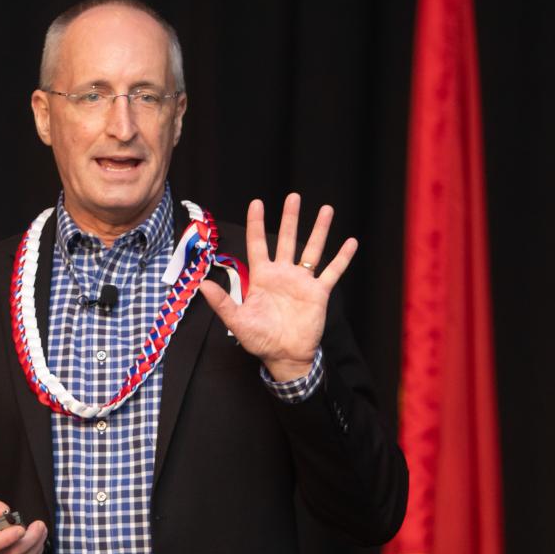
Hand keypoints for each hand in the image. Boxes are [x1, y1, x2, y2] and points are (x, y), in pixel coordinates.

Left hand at [199, 193, 356, 381]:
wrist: (284, 356)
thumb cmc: (259, 340)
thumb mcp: (238, 321)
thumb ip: (222, 302)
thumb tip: (203, 285)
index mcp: (262, 277)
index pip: (257, 244)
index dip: (256, 223)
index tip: (257, 202)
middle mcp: (283, 274)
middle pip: (286, 239)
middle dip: (290, 218)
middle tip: (293, 196)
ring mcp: (302, 282)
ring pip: (312, 250)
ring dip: (319, 230)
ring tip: (326, 209)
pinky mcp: (318, 293)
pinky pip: (332, 272)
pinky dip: (342, 258)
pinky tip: (351, 242)